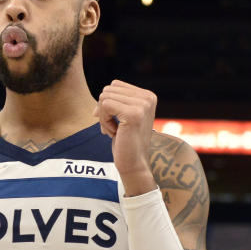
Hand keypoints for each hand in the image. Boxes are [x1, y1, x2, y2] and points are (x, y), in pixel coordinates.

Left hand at [94, 80, 157, 195]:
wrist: (134, 164)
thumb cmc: (126, 141)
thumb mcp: (124, 116)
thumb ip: (117, 100)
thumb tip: (102, 94)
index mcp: (148, 96)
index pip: (115, 85)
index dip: (107, 103)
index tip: (114, 121)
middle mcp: (148, 97)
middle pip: (108, 90)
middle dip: (103, 110)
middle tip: (113, 128)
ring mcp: (142, 105)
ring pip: (104, 97)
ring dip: (103, 117)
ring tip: (114, 130)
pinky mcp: (134, 114)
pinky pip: (105, 106)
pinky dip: (104, 121)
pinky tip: (114, 133)